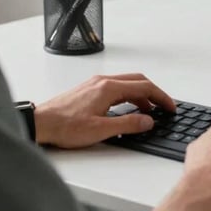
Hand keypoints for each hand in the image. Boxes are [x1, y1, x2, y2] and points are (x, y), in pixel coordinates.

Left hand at [33, 73, 175, 147]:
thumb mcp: (101, 130)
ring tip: (148, 111)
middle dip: (153, 93)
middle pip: (137, 81)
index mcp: (109, 88)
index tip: (170, 107)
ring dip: (140, 95)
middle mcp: (103, 81)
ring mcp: (95, 84)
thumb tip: (148, 121)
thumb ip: (128, 125)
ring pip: (126, 83)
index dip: (161, 97)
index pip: (144, 87)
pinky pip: (115, 87)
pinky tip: (127, 109)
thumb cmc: (65, 126)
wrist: (40, 123)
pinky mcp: (88, 90)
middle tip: (163, 107)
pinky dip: (128, 95)